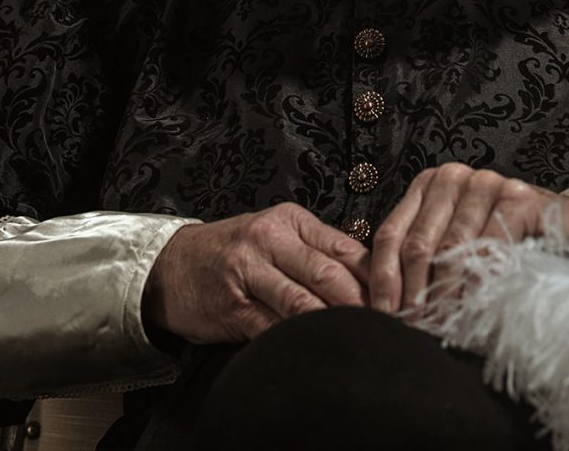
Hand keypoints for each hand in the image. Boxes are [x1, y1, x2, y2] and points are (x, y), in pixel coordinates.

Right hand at [143, 203, 370, 343]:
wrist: (171, 266)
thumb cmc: (231, 252)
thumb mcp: (275, 236)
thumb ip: (318, 252)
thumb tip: (372, 277)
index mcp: (289, 220)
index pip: (344, 247)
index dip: (375, 276)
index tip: (398, 299)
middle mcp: (269, 240)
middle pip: (329, 274)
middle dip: (362, 304)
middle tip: (388, 324)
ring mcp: (249, 272)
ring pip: (303, 301)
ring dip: (334, 323)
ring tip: (358, 338)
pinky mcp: (233, 307)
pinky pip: (273, 327)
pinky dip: (298, 340)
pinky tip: (316, 348)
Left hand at [369, 163, 568, 313]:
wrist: (566, 227)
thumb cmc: (502, 238)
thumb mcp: (454, 242)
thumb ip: (417, 256)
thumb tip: (374, 285)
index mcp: (427, 185)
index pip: (391, 233)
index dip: (383, 278)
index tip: (383, 314)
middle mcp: (451, 177)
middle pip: (418, 244)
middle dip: (413, 294)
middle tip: (413, 330)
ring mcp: (485, 183)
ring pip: (453, 250)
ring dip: (446, 296)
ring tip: (442, 327)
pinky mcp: (518, 197)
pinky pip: (490, 247)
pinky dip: (481, 283)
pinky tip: (477, 309)